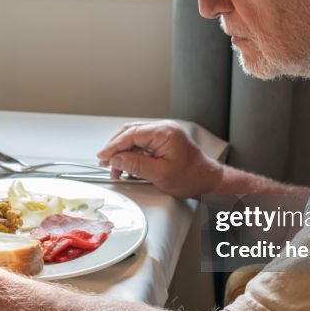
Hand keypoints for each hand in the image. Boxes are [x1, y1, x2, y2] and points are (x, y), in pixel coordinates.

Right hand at [97, 120, 222, 197]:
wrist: (207, 181)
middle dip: (116, 148)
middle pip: (131, 133)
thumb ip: (135, 165)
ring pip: (135, 138)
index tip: (103, 156)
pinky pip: (142, 144)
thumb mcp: (160, 174)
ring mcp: (164, 134)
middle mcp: (164, 129)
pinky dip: (132, 154)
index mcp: (164, 133)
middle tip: (104, 162)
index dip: (114, 146)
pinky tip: (127, 166)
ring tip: (115, 168)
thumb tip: (116, 159)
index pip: (131, 135)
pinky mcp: (163, 141)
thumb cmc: (191, 178)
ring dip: (123, 152)